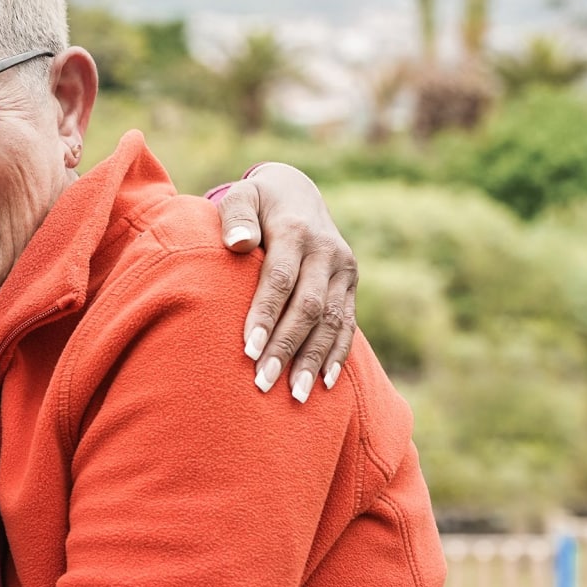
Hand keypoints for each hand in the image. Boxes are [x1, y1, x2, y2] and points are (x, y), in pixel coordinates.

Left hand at [218, 164, 357, 403]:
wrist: (297, 191)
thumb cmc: (256, 201)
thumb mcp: (242, 197)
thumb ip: (235, 216)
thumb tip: (237, 243)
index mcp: (296, 231)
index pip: (280, 280)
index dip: (266, 315)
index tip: (248, 350)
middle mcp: (327, 251)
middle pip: (308, 307)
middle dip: (286, 347)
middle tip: (263, 383)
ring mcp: (344, 269)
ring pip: (332, 321)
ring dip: (313, 360)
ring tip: (293, 395)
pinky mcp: (351, 284)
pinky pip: (347, 324)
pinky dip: (337, 354)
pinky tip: (324, 383)